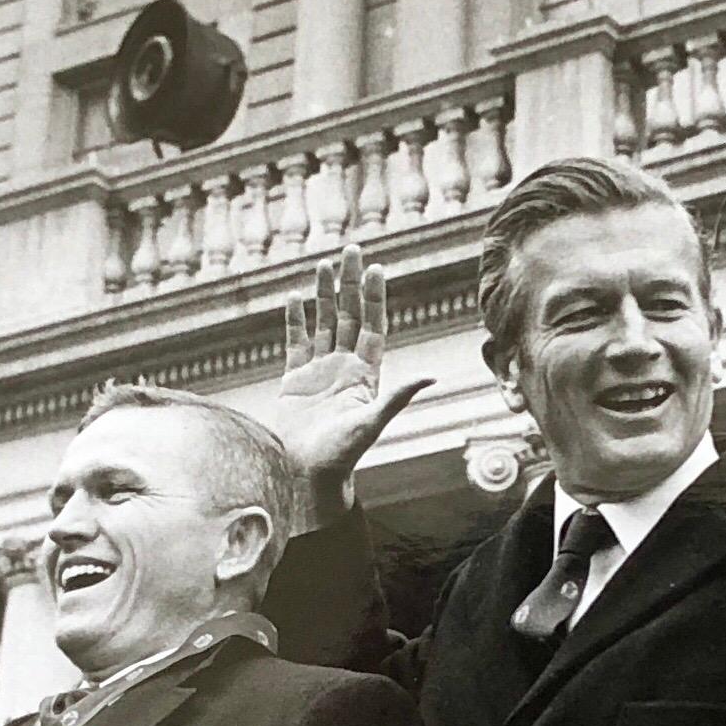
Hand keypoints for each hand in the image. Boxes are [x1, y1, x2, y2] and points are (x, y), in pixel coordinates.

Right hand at [275, 241, 430, 522]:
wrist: (309, 475)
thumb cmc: (342, 456)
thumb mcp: (371, 423)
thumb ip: (398, 397)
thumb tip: (431, 378)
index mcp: (365, 374)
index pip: (372, 325)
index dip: (374, 296)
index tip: (377, 267)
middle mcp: (344, 367)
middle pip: (349, 315)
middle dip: (350, 283)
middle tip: (351, 250)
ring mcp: (319, 371)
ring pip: (323, 323)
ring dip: (324, 294)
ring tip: (323, 265)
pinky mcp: (294, 380)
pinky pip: (295, 342)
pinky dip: (295, 320)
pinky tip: (294, 298)